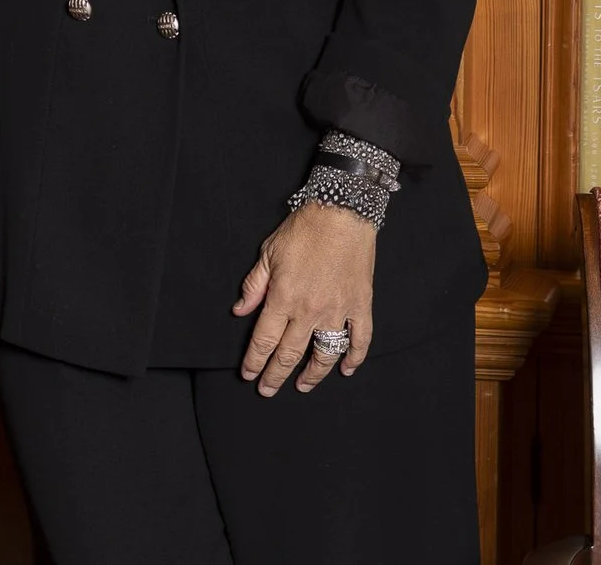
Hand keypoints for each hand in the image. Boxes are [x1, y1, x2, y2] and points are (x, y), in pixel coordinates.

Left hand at [231, 202, 375, 395]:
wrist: (342, 211)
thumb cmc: (304, 229)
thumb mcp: (268, 253)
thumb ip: (254, 285)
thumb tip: (240, 310)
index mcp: (283, 298)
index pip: (264, 340)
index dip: (254, 361)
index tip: (249, 374)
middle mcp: (309, 310)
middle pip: (290, 354)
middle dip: (276, 375)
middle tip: (268, 389)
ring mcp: (338, 310)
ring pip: (324, 353)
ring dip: (313, 374)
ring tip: (303, 385)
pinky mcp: (360, 304)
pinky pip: (360, 339)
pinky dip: (354, 358)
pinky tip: (345, 369)